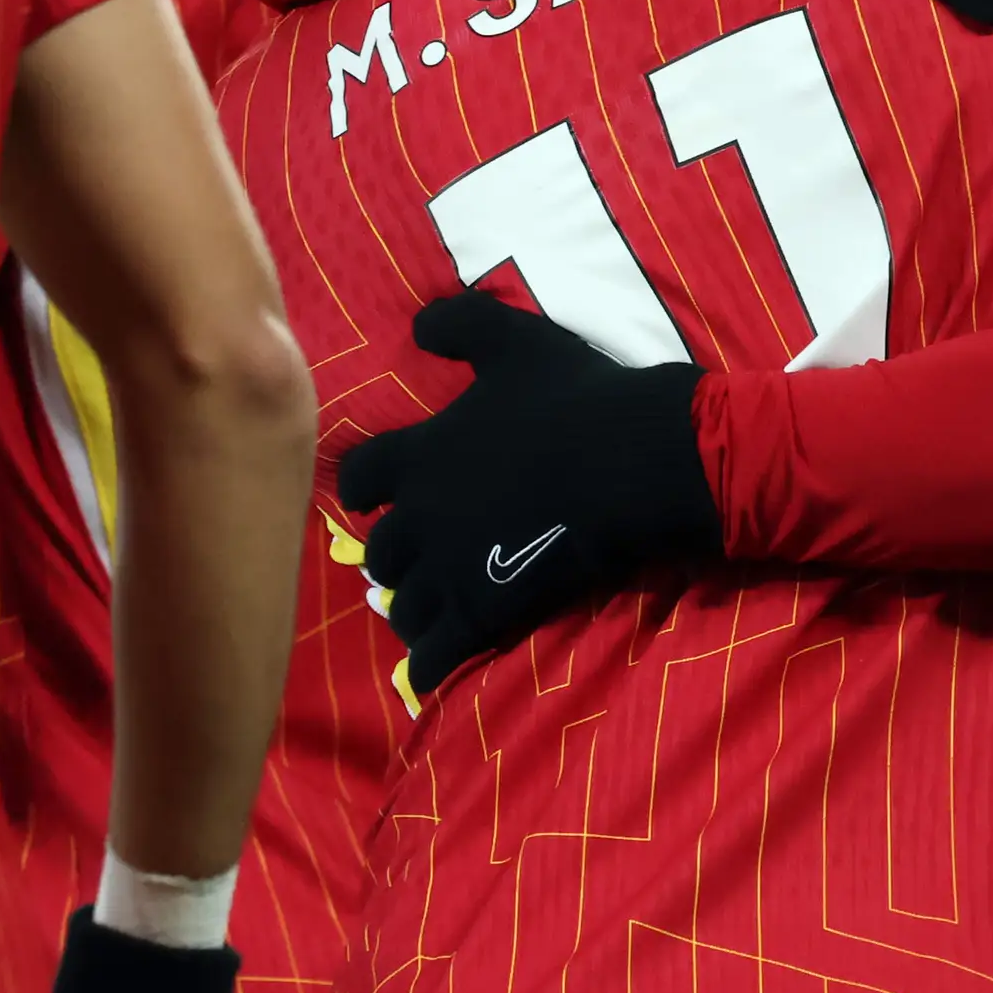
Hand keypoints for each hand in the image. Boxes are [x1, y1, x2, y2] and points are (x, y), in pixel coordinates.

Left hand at [336, 292, 719, 691]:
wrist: (634, 462)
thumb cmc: (576, 399)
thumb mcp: (515, 342)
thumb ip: (460, 325)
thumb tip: (418, 324)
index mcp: (421, 454)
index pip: (359, 477)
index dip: (360, 488)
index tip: (366, 497)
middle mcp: (422, 516)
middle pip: (380, 552)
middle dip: (393, 556)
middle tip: (410, 560)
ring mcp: (451, 569)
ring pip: (403, 606)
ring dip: (410, 609)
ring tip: (428, 611)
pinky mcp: (484, 612)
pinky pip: (434, 654)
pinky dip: (427, 663)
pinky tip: (432, 668)